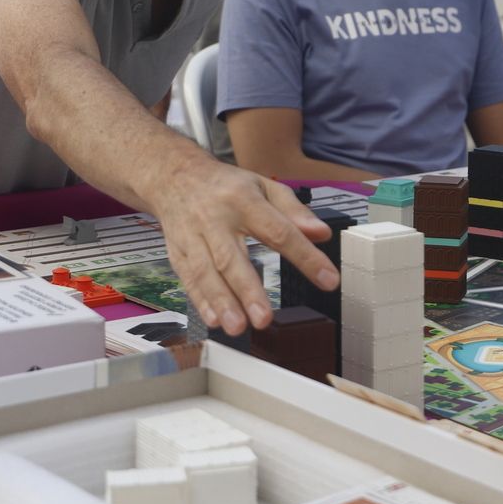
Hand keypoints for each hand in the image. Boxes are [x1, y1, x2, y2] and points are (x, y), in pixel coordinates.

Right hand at [150, 159, 337, 334]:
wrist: (174, 176)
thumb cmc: (226, 186)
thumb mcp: (264, 186)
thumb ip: (294, 211)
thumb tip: (322, 234)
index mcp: (244, 200)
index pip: (279, 231)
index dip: (305, 256)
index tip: (328, 279)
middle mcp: (216, 219)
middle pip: (232, 257)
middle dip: (247, 290)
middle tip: (264, 319)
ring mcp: (193, 237)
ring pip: (205, 272)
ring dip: (221, 302)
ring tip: (238, 327)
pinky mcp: (177, 253)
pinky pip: (188, 280)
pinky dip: (201, 302)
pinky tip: (215, 320)